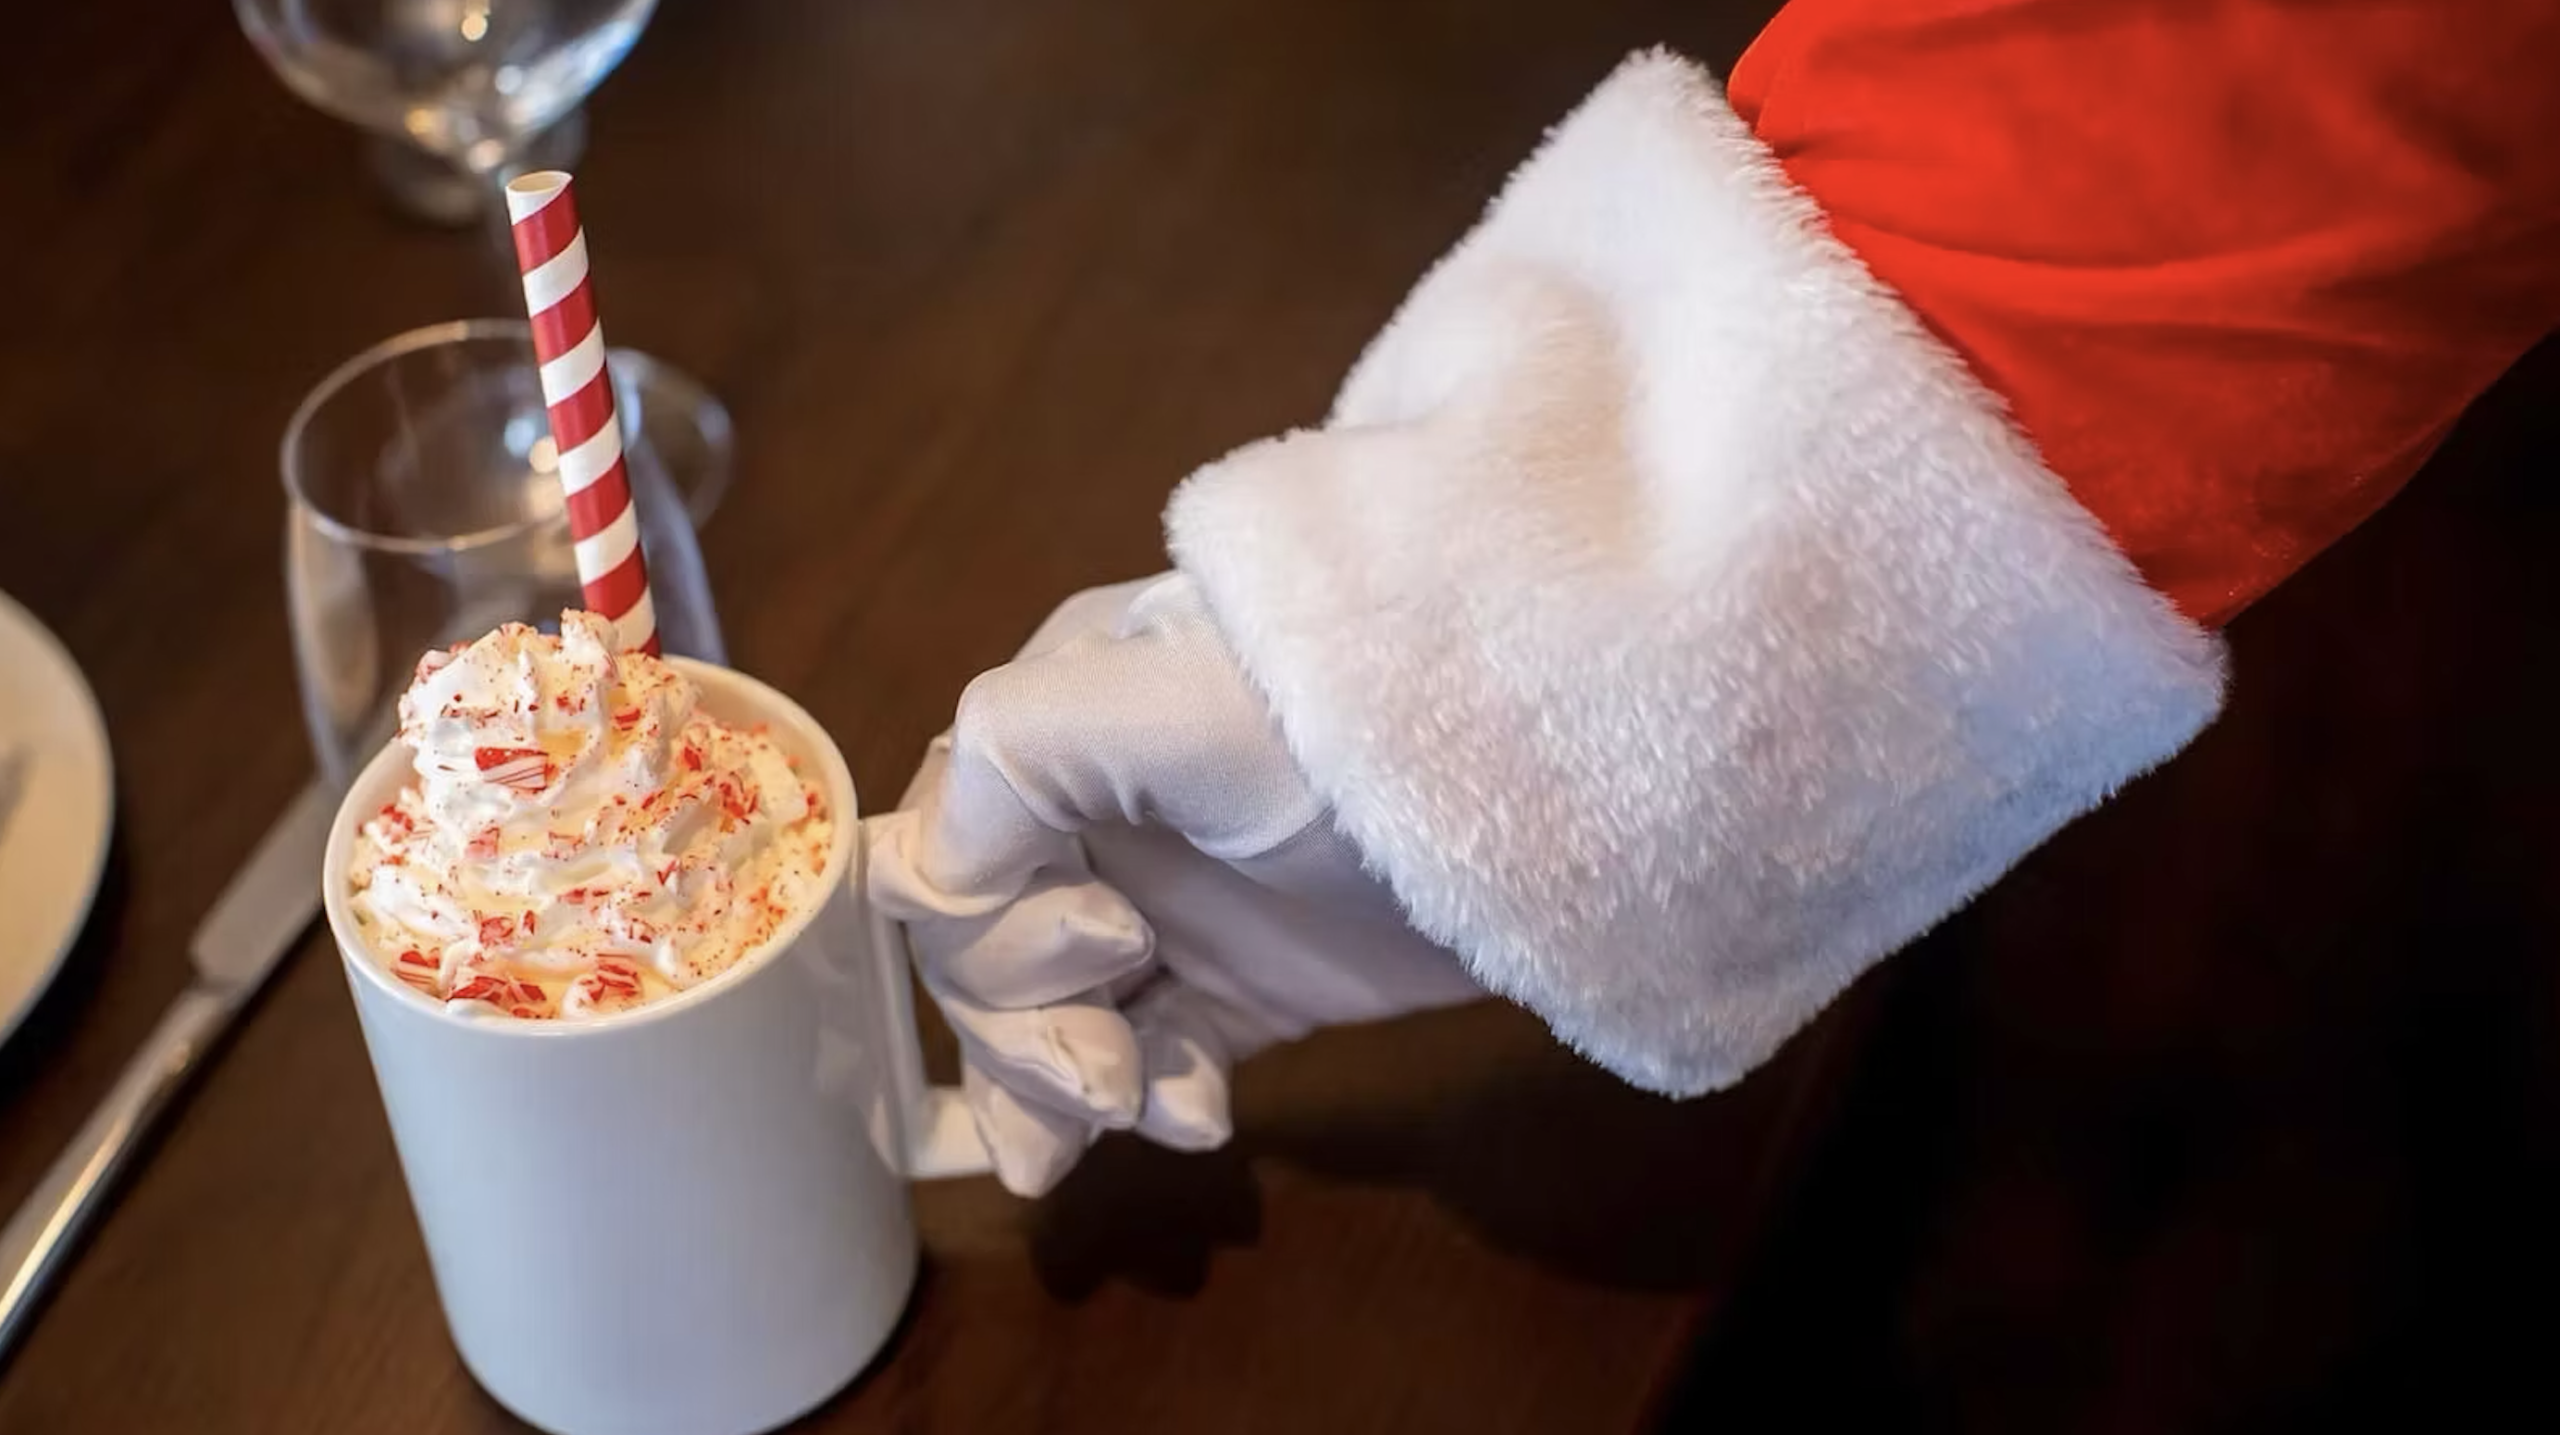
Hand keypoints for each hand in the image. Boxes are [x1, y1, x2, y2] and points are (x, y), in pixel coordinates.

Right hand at [865, 574, 1481, 1195]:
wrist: (1554, 781)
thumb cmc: (1351, 722)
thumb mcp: (1172, 703)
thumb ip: (1018, 756)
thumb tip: (923, 872)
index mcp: (1060, 726)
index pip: (942, 852)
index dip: (989, 928)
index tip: (1106, 948)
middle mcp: (1100, 817)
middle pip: (985, 958)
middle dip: (1029, 1028)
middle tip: (1111, 1069)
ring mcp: (1175, 906)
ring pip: (1057, 1024)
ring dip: (1075, 1084)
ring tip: (1139, 1107)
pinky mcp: (1248, 985)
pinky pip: (1156, 1059)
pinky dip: (1157, 1100)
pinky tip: (1199, 1122)